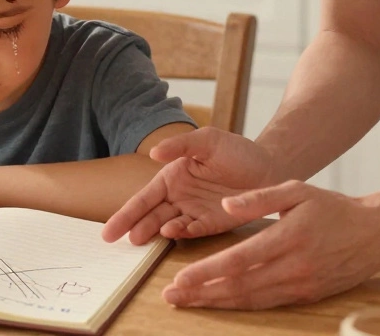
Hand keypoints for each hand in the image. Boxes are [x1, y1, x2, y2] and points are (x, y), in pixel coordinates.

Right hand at [102, 128, 278, 244]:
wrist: (271, 168)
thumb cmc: (237, 151)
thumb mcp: (207, 140)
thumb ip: (180, 144)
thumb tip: (153, 152)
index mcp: (173, 177)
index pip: (144, 197)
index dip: (125, 213)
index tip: (109, 232)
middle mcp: (179, 197)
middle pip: (151, 215)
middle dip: (135, 227)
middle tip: (122, 239)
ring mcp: (195, 212)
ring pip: (168, 225)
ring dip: (156, 232)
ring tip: (145, 237)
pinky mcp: (213, 224)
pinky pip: (194, 231)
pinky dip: (183, 233)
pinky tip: (174, 232)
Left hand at [162, 181, 379, 309]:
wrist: (376, 234)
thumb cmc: (333, 208)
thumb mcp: (296, 190)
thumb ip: (258, 198)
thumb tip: (225, 204)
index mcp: (288, 237)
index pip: (239, 260)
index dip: (207, 272)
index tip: (180, 278)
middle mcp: (294, 266)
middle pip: (239, 286)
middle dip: (202, 293)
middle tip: (171, 297)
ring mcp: (301, 285)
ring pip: (251, 300)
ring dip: (217, 303)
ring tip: (188, 303)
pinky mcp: (306, 296)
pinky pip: (267, 303)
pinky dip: (240, 305)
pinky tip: (220, 303)